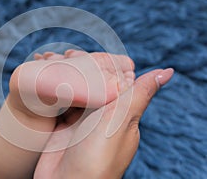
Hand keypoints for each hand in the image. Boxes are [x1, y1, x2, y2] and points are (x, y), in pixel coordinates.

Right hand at [34, 68, 173, 178]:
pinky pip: (59, 103)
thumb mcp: (120, 122)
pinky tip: (44, 79)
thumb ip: (139, 95)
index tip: (85, 51)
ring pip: (74, 90)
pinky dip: (52, 90)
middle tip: (63, 54)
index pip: (113, 78)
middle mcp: (101, 116)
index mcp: (120, 112)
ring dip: (64, 76)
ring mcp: (81, 121)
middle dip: (78, 67)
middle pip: (91, 82)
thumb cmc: (97, 159)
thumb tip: (167, 71)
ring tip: (50, 61)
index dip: (100, 61)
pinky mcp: (62, 127)